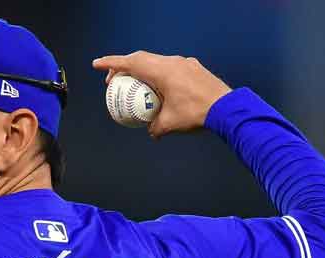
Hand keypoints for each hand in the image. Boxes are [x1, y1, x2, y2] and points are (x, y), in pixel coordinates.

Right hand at [92, 51, 232, 138]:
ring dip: (142, 70)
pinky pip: (170, 67)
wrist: (227, 108)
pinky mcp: (194, 68)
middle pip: (141, 58)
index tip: (97, 64)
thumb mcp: (170, 124)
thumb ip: (155, 127)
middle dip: (124, 67)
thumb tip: (151, 132)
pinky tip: (161, 88)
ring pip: (156, 61)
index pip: (130, 63)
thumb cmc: (196, 114)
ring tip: (136, 85)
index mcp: (162, 71)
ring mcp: (184, 63)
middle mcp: (172, 62)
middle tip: (115, 81)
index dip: (111, 64)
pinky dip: (159, 74)